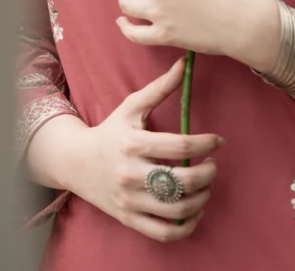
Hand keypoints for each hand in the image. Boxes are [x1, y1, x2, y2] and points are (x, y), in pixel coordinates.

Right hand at [75, 58, 222, 241]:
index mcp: (134, 143)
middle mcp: (131, 173)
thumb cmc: (110, 130)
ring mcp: (129, 199)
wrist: (76, 162)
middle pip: (181, 181)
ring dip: (201, 199)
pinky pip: (164, 232)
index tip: (218, 140)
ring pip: (176, 209)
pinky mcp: (129, 218)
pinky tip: (195, 210)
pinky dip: (186, 226)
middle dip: (208, 174)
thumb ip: (160, 87)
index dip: (206, 143)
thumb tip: (184, 63)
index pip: (180, 146)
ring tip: (207, 187)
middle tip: (213, 166)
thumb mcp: (132, 106)